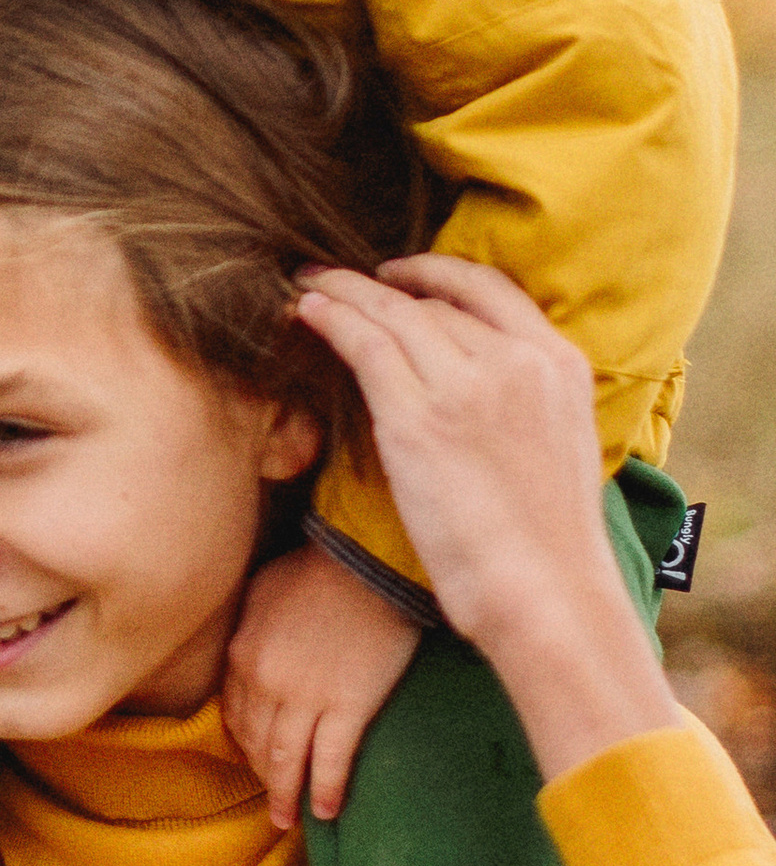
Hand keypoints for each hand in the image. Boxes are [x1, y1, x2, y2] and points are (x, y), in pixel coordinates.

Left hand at [223, 539, 420, 832]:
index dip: (244, 744)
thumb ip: (251, 628)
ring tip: (289, 819)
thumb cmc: (320, 566)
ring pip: (289, 760)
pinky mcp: (348, 707)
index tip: (253, 760)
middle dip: (263, 776)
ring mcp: (306, 699)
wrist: (368, 560)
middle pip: (258, 743)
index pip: (236, 715)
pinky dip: (327, 789)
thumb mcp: (263, 591)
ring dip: (288, 795)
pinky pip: (332, 760)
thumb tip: (248, 652)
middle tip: (272, 801)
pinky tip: (328, 811)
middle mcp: (266, 683)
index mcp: (242, 654)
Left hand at [292, 256, 677, 780]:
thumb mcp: (558, 446)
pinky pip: (365, 345)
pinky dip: (331, 318)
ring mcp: (467, 384)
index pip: (492, 290)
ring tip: (307, 284)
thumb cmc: (546, 543)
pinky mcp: (418, 418)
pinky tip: (304, 309)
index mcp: (560, 362)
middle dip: (379, 288)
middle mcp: (516, 360)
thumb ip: (522, 403)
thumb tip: (473, 394)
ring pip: (393, 314)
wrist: (547, 592)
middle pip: (434, 303)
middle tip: (334, 278)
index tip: (400, 274)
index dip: (437, 274)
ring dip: (343, 293)